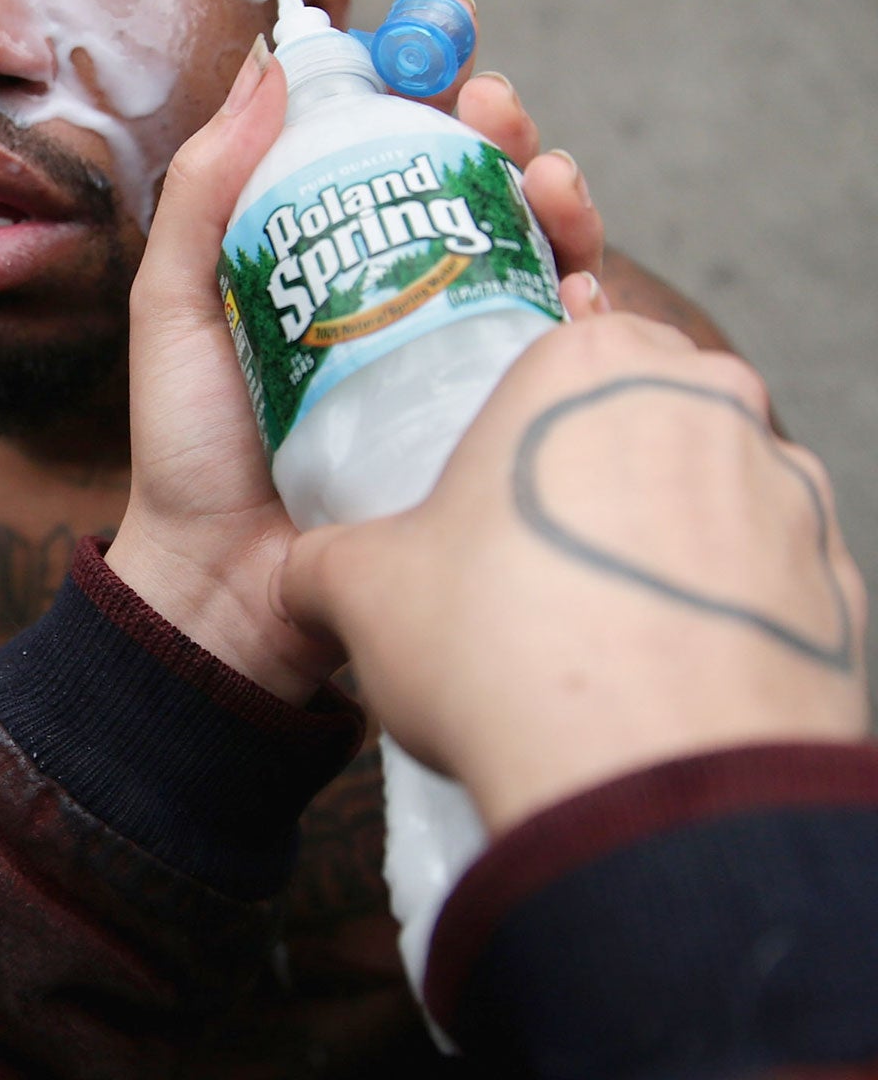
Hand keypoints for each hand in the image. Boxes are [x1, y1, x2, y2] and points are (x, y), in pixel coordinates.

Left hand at [108, 1, 607, 702]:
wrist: (221, 588)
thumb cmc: (187, 446)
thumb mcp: (175, 302)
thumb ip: (203, 191)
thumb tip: (262, 67)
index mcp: (324, 253)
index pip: (390, 152)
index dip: (426, 96)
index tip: (441, 58)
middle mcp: (398, 293)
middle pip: (474, 190)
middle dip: (504, 135)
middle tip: (499, 116)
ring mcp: (451, 356)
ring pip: (532, 254)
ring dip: (558, 203)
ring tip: (551, 187)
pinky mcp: (488, 420)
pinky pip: (556, 353)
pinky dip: (581, 310)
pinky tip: (576, 294)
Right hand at [276, 313, 868, 833]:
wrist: (647, 788)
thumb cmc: (504, 654)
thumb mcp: (359, 590)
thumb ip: (324, 559)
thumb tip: (300, 576)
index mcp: (590, 365)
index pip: (561, 336)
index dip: (515, 406)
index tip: (485, 467)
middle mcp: (708, 402)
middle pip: (644, 406)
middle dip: (594, 463)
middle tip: (526, 545)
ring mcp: (789, 492)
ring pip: (713, 488)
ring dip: (661, 535)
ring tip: (591, 622)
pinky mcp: (839, 584)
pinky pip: (764, 576)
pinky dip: (717, 608)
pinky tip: (656, 667)